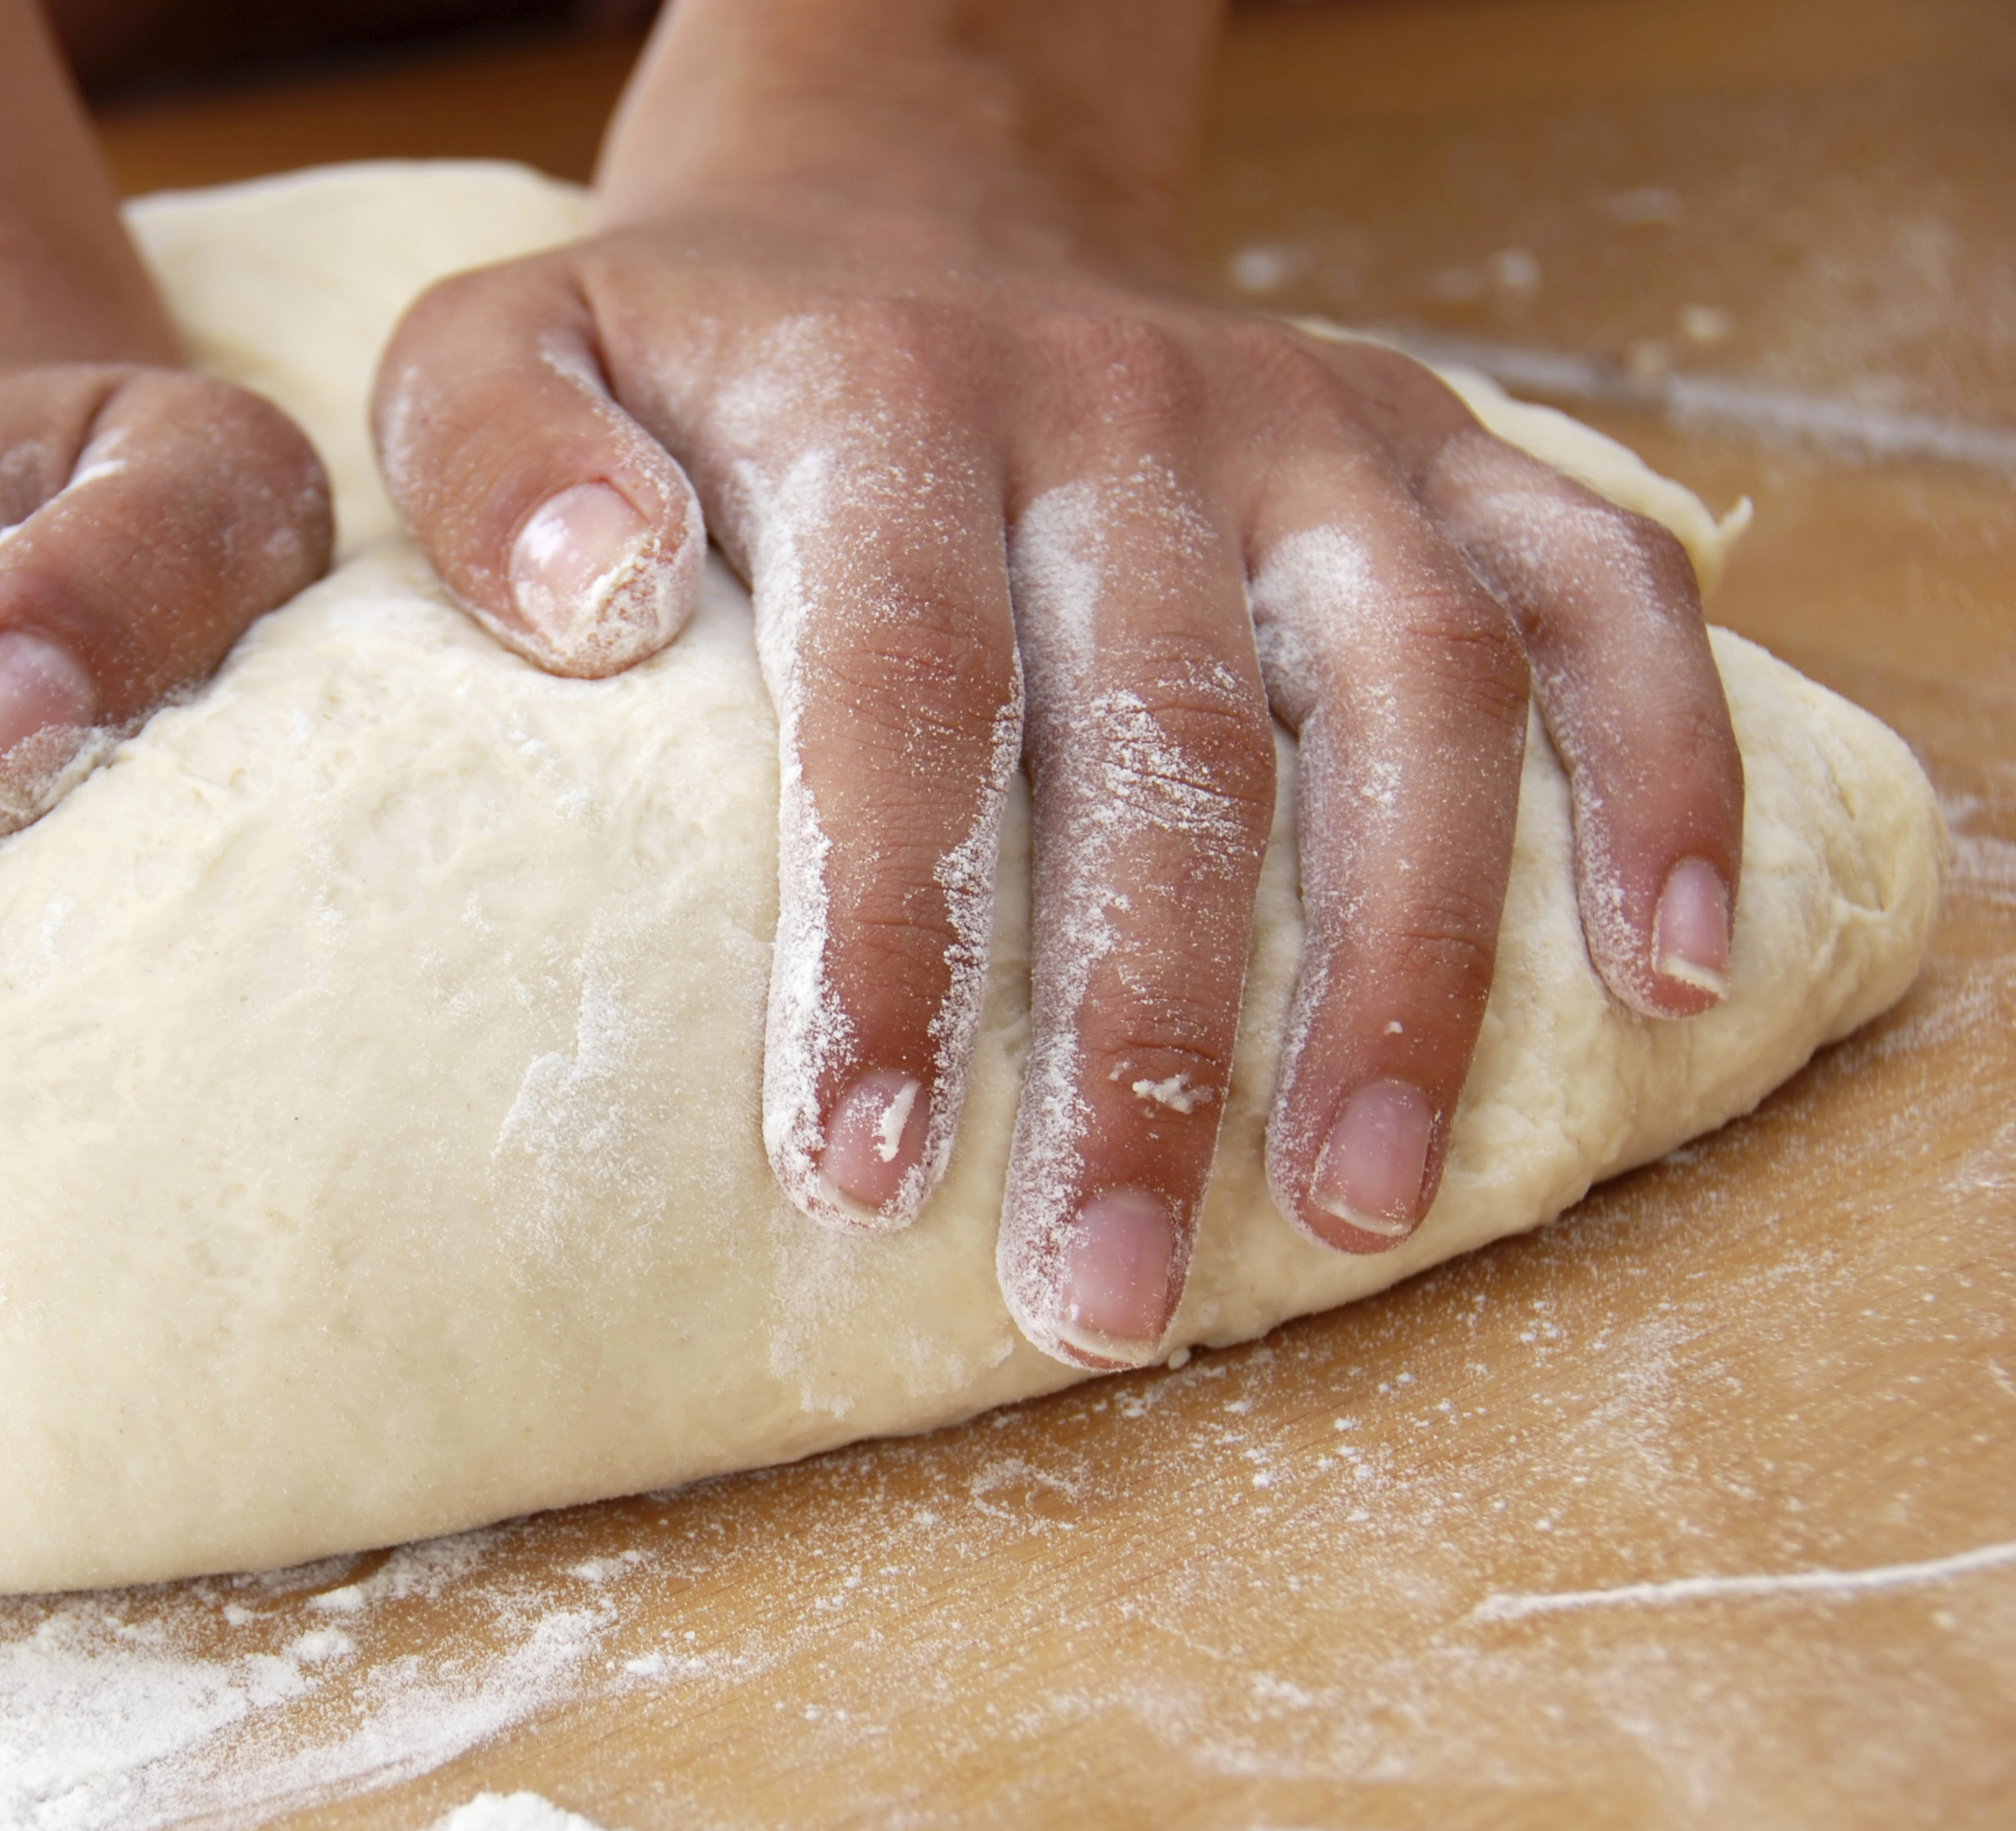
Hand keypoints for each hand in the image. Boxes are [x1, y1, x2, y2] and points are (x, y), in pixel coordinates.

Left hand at [375, 0, 1739, 1370]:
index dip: (898, 932)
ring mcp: (1304, 425)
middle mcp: (1116, 402)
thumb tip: (591, 605)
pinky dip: (1666, 765)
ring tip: (1357, 1211)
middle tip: (1099, 1295)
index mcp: (883, 399)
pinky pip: (1602, 584)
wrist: (901, 203)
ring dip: (1406, 961)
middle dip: (1141, 1038)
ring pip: (1407, 686)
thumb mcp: (502, 352)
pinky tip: (1669, 971)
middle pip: (1163, 737)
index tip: (869, 1169)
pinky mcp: (1442, 441)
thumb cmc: (688, 359)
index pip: (903, 684)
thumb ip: (493, 466)